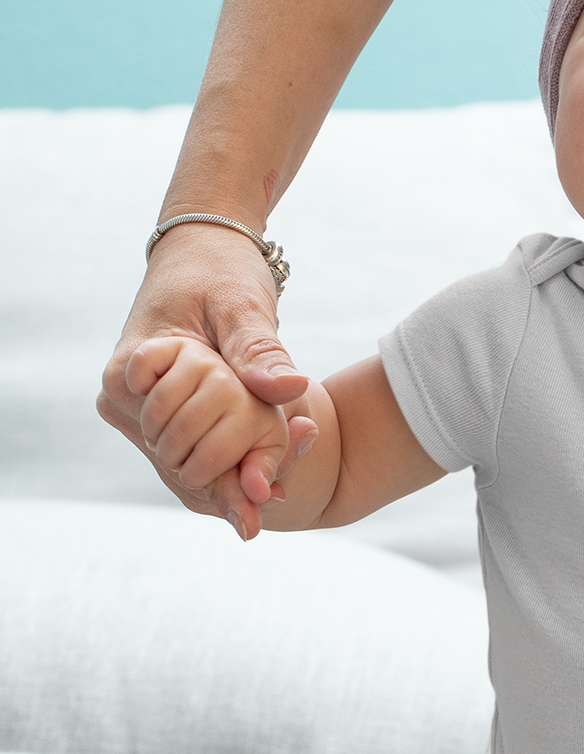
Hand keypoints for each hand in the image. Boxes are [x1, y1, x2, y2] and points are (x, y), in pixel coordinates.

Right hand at [98, 222, 314, 536]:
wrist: (201, 250)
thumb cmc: (220, 268)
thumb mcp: (243, 305)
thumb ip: (261, 350)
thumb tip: (294, 388)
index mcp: (131, 366)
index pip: (172, 442)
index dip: (221, 478)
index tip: (269, 503)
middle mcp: (120, 395)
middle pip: (177, 464)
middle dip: (229, 478)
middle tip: (277, 496)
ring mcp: (132, 406)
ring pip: (182, 467)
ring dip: (227, 475)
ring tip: (271, 491)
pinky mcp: (150, 410)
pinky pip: (188, 455)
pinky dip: (224, 465)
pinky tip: (256, 476)